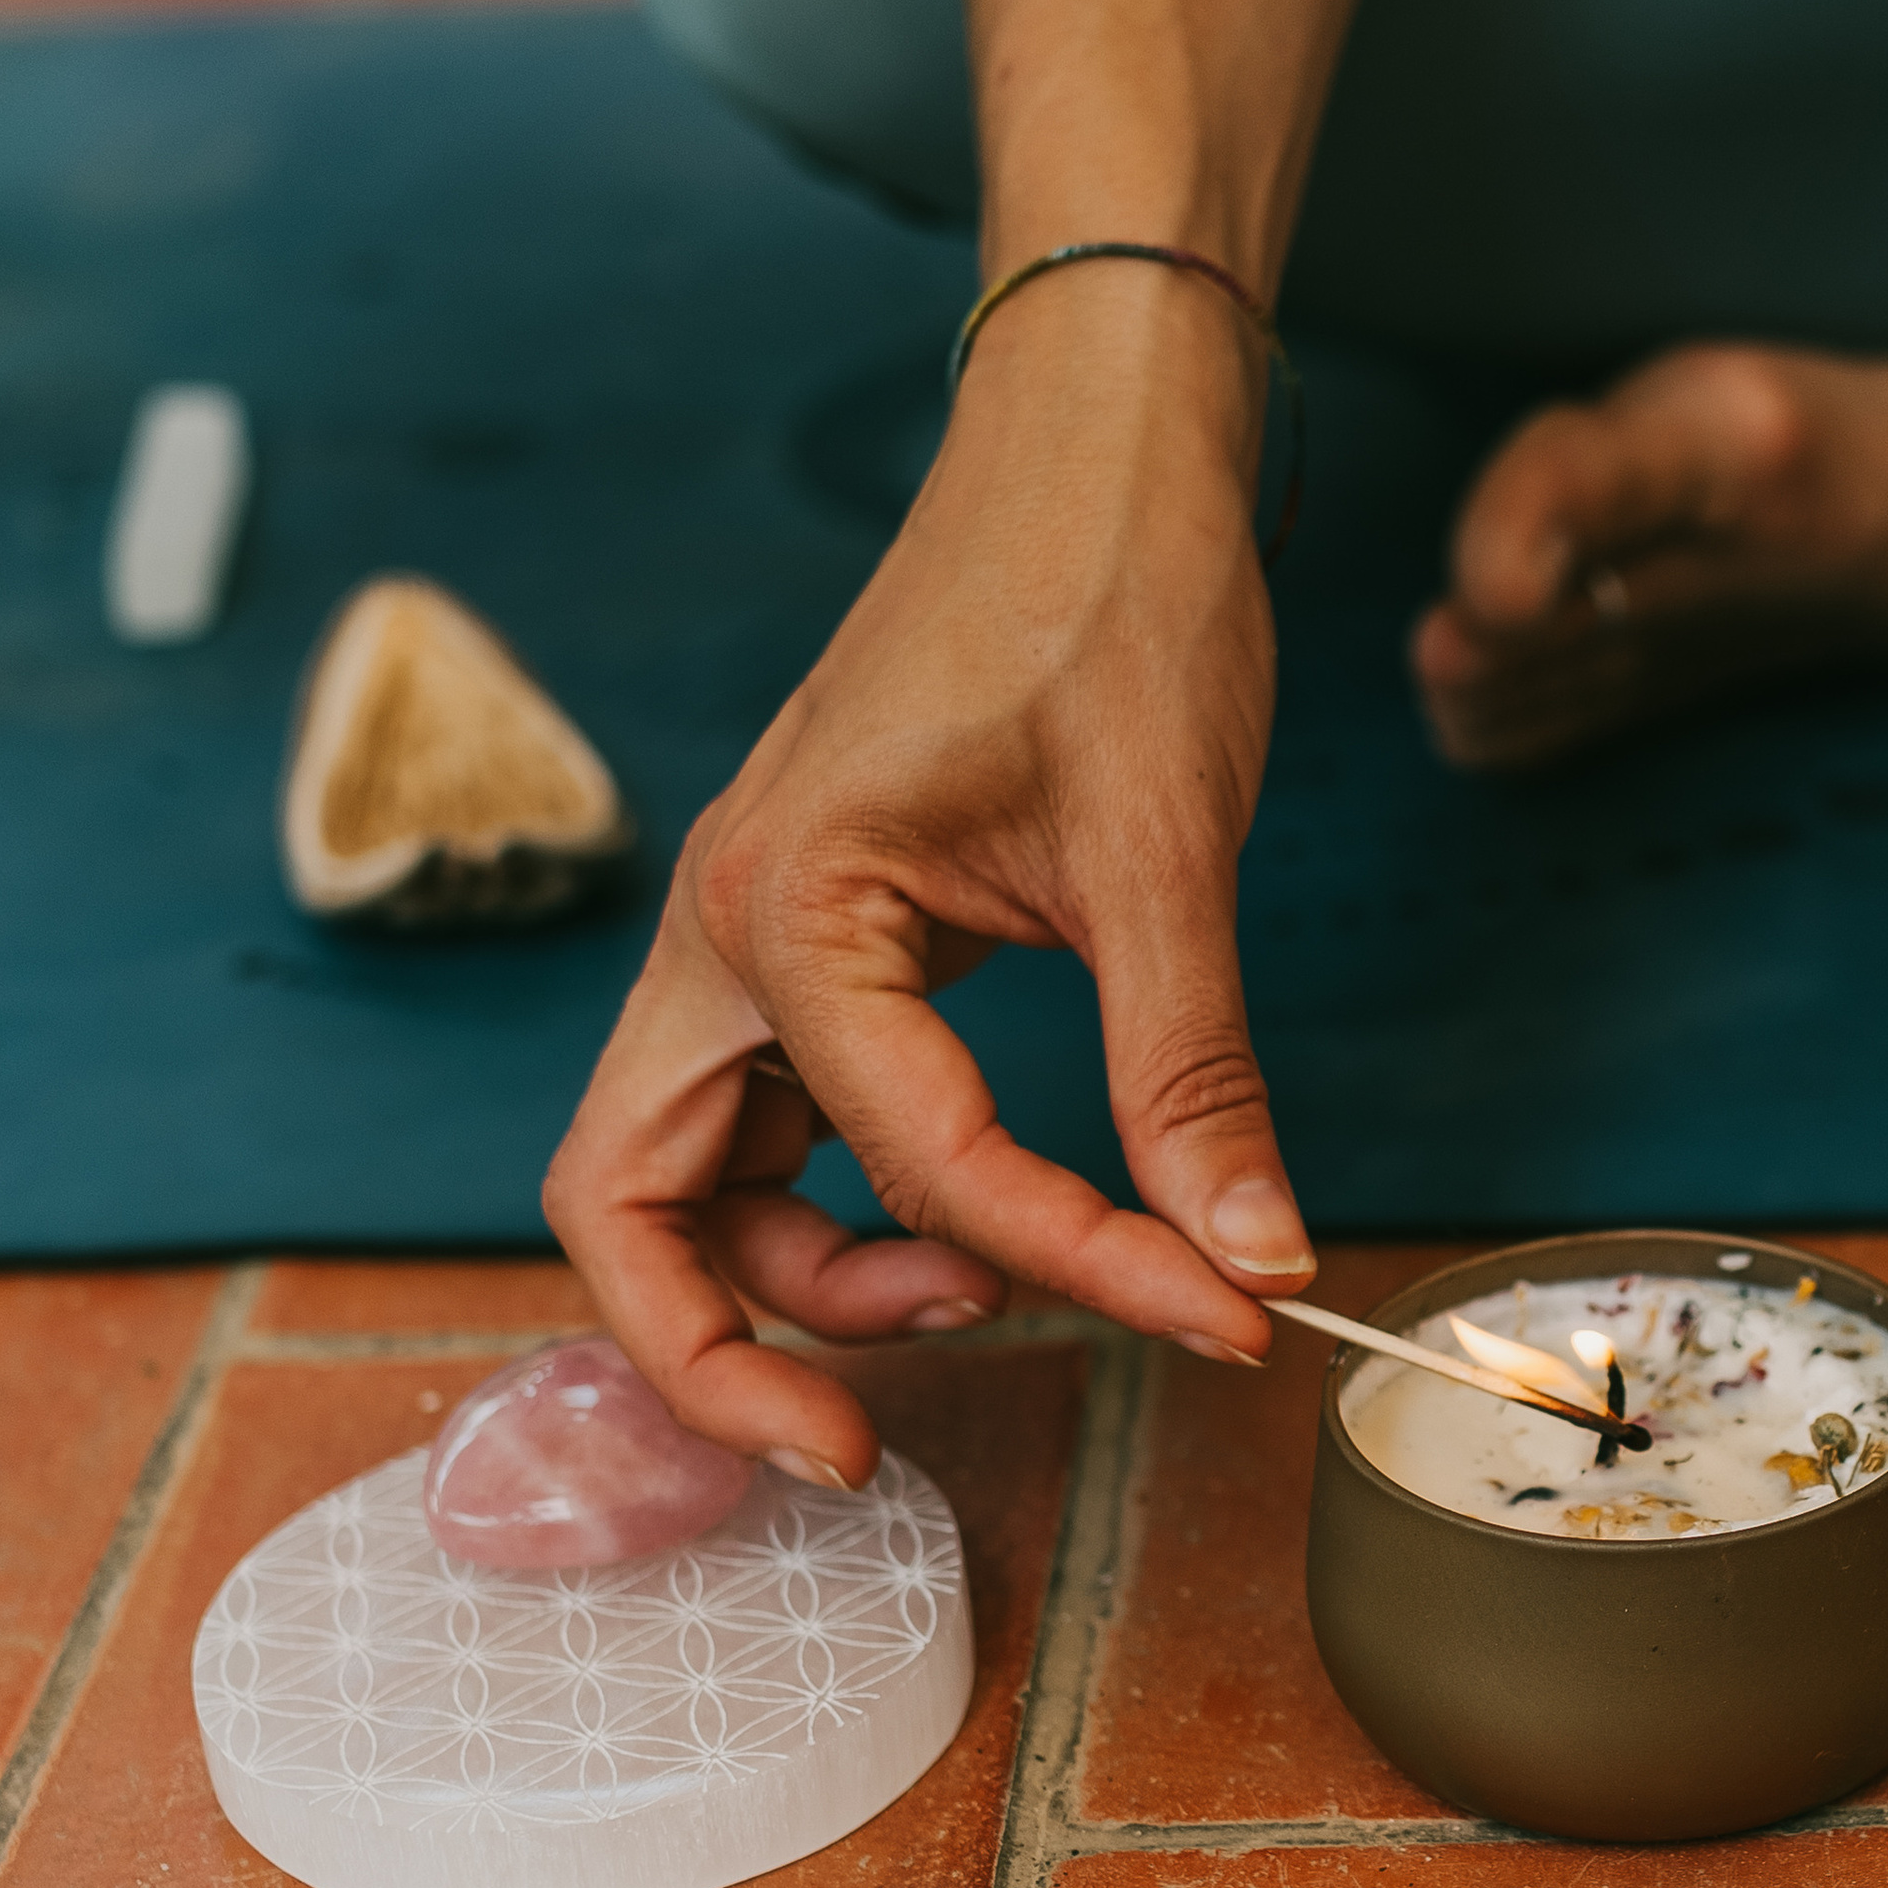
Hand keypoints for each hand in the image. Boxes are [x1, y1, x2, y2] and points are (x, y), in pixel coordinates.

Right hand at [545, 276, 1312, 1476]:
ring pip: (690, 1171)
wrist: (1096, 436)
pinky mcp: (816, 931)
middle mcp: (727, 927)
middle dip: (727, 1348)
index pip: (915, 1161)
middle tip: (862, 1451)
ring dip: (801, 1273)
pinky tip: (982, 1212)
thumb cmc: (1110, 588)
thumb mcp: (1164, 848)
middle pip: (633, 1201)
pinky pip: (775, 1110)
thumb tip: (1253, 1263)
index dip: (1079, 1262)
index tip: (1222, 1314)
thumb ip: (1190, 1076)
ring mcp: (756, 929)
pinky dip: (844, 1194)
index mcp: (783, 904)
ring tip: (986, 1293)